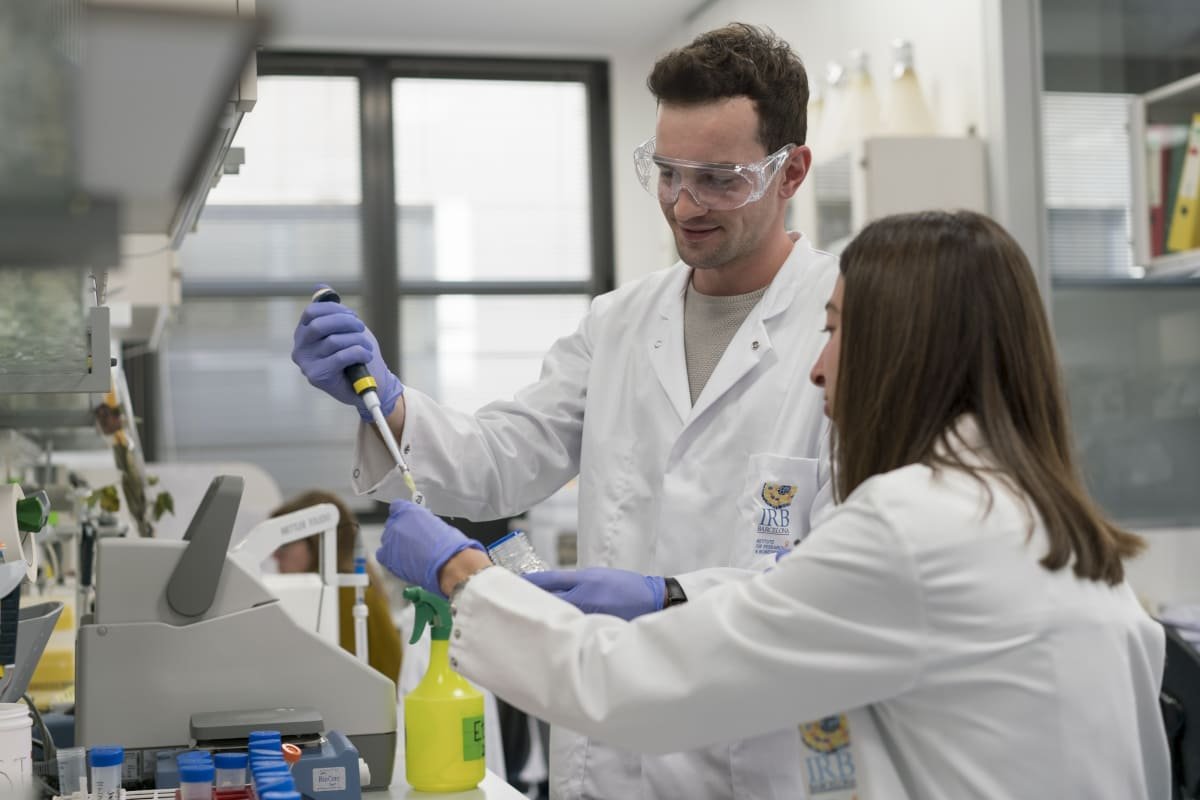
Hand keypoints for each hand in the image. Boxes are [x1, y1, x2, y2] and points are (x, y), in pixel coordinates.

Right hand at [292, 288, 403, 420]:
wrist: (370, 384)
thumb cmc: (356, 355)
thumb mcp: (345, 329)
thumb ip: (331, 310)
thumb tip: (320, 287)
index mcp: (303, 334)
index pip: (312, 312)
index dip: (335, 309)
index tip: (353, 316)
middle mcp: (300, 348)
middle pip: (320, 324)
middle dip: (346, 322)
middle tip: (361, 328)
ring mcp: (306, 364)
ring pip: (334, 340)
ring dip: (357, 340)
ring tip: (367, 347)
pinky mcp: (317, 377)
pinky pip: (341, 356)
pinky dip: (359, 352)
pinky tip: (366, 357)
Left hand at [376, 501, 484, 595]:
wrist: (447, 563)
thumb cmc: (449, 544)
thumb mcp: (437, 524)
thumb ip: (423, 522)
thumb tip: (421, 527)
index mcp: (409, 510)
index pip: (397, 507)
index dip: (403, 515)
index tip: (409, 521)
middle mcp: (396, 522)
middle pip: (392, 524)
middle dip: (401, 531)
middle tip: (413, 540)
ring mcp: (389, 540)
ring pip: (387, 539)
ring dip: (396, 544)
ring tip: (409, 553)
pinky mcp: (387, 557)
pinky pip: (383, 554)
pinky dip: (390, 557)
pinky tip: (402, 561)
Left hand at [524, 567, 664, 620]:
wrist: (651, 600)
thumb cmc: (625, 586)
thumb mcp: (597, 575)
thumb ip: (571, 580)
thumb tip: (545, 585)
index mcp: (584, 582)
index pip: (548, 580)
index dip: (529, 581)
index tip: (513, 582)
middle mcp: (583, 600)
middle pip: (547, 601)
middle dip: (529, 601)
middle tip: (512, 602)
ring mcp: (587, 617)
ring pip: (557, 616)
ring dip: (542, 616)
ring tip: (526, 617)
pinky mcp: (592, 630)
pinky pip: (570, 629)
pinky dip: (558, 629)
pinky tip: (549, 631)